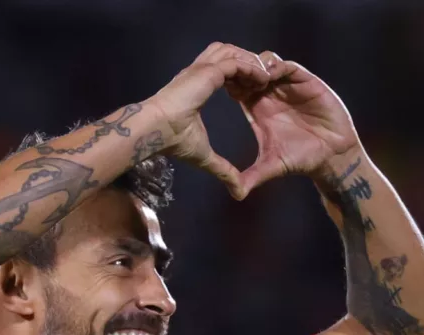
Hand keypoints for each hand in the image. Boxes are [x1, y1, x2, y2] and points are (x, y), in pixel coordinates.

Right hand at [145, 43, 273, 199]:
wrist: (155, 130)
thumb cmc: (173, 140)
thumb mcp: (204, 156)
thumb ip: (223, 169)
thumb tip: (237, 192)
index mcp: (195, 86)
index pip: (222, 69)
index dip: (239, 76)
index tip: (253, 90)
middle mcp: (198, 72)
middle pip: (228, 53)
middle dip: (247, 62)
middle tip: (264, 79)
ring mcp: (202, 68)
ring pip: (234, 52)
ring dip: (252, 62)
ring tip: (267, 77)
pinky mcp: (207, 70)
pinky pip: (236, 62)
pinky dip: (251, 68)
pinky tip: (263, 79)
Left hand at [236, 52, 361, 194]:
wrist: (332, 155)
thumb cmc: (302, 159)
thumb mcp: (272, 166)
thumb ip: (252, 177)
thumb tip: (235, 194)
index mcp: (257, 108)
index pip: (236, 87)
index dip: (226, 83)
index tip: (217, 87)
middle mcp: (271, 93)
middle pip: (248, 70)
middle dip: (238, 69)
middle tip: (230, 76)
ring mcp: (287, 86)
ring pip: (265, 62)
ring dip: (255, 66)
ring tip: (249, 78)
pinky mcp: (305, 82)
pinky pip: (287, 66)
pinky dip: (275, 66)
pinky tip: (267, 76)